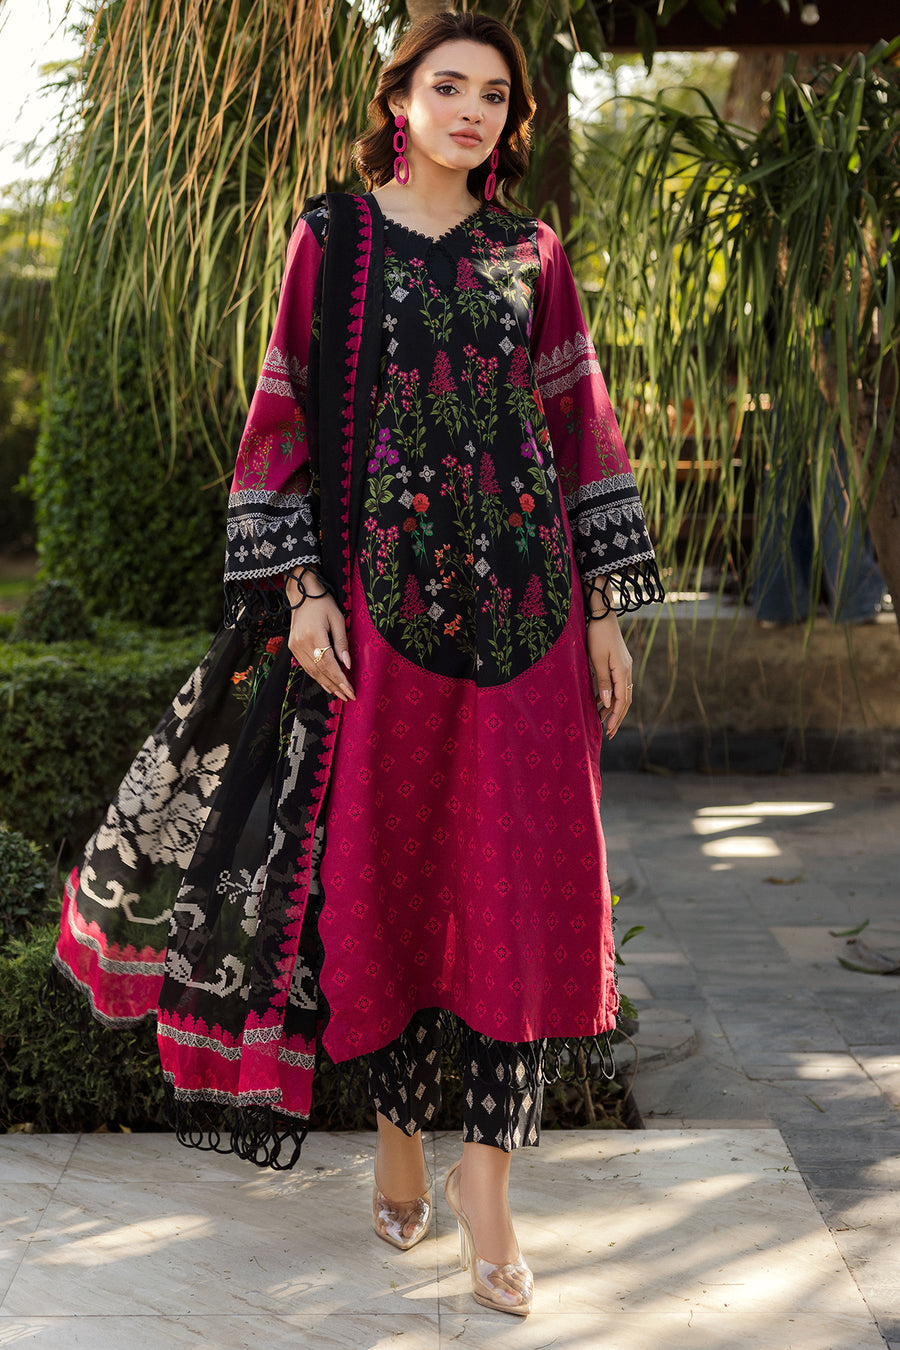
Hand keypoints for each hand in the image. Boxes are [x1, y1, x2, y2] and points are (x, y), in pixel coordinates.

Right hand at [286, 571, 355, 702]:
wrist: (301, 594)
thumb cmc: (323, 603)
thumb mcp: (338, 619)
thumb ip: (341, 642)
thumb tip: (347, 664)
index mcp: (314, 635)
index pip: (329, 664)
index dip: (340, 679)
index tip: (351, 691)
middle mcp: (301, 643)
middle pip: (320, 671)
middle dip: (335, 686)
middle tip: (348, 697)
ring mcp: (294, 646)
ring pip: (312, 671)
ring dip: (326, 684)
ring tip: (339, 694)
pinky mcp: (292, 647)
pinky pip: (306, 666)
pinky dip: (317, 676)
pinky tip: (326, 683)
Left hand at [586, 611, 632, 737]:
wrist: (602, 616)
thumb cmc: (598, 636)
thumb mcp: (597, 660)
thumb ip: (603, 682)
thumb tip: (608, 704)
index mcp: (623, 671)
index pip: (621, 700)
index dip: (616, 717)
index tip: (609, 730)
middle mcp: (627, 671)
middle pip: (625, 700)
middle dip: (617, 717)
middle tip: (609, 733)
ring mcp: (624, 667)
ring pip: (621, 693)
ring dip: (612, 708)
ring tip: (602, 721)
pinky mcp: (619, 664)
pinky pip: (617, 685)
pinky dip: (609, 696)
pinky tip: (599, 702)